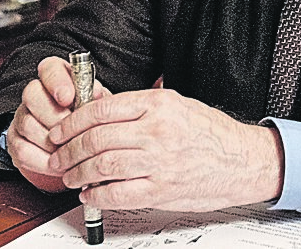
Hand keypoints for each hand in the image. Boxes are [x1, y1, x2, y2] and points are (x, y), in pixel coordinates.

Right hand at [5, 56, 108, 192]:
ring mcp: (21, 117)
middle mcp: (34, 93)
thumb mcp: (97, 102)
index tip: (68, 97)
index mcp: (56, 76)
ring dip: (52, 142)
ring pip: (28, 125)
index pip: (49, 68)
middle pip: (32, 96)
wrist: (76, 142)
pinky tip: (59, 164)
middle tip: (73, 131)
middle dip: (55, 117)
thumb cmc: (87, 116)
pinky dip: (43, 161)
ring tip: (71, 150)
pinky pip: (23, 151)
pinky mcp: (15, 142)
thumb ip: (95, 95)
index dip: (56, 82)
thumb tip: (95, 93)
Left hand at [47, 88, 283, 211]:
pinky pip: (118, 193)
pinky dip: (97, 195)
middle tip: (58, 156)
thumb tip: (98, 112)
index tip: (60, 130)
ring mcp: (159, 162)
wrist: (242, 160)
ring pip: (102, 166)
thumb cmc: (211, 133)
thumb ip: (139, 108)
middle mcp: (157, 131)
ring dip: (77, 173)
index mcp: (158, 105)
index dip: (72, 122)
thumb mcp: (177, 105)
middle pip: (95, 139)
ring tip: (70, 176)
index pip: (101, 110)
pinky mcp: (162, 189)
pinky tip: (91, 194)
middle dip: (68, 150)